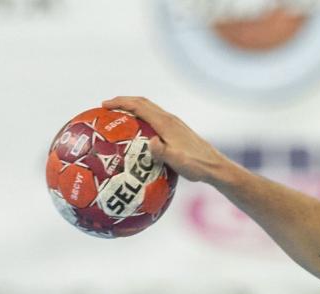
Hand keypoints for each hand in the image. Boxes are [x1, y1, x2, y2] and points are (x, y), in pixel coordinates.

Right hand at [101, 96, 229, 183]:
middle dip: (123, 101)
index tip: (104, 105)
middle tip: (106, 107)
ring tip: (118, 116)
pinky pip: (154, 118)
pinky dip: (141, 117)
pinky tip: (138, 131)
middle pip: (142, 103)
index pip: (139, 106)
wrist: (214, 166)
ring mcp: (173, 124)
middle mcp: (169, 119)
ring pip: (149, 109)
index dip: (121, 102)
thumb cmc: (196, 166)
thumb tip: (150, 143)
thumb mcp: (177, 161)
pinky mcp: (176, 131)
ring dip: (132, 108)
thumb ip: (163, 152)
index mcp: (166, 123)